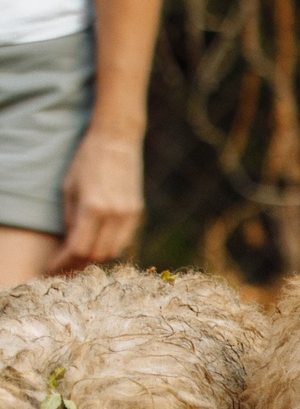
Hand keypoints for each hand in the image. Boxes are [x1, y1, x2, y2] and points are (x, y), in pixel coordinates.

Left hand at [48, 131, 145, 272]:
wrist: (117, 141)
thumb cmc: (86, 160)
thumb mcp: (69, 188)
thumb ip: (71, 218)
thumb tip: (71, 244)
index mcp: (93, 207)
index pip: (79, 247)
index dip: (64, 261)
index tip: (54, 267)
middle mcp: (114, 214)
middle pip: (98, 254)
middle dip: (80, 263)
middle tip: (65, 266)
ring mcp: (129, 215)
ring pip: (113, 251)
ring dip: (96, 256)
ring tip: (80, 255)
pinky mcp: (137, 213)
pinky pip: (123, 239)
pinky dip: (109, 245)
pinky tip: (97, 242)